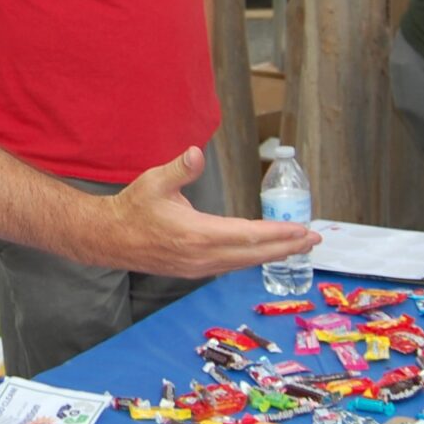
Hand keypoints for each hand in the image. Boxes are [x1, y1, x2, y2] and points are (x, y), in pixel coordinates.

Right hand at [96, 147, 320, 276]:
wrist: (109, 238)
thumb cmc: (132, 208)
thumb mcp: (153, 182)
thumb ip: (179, 169)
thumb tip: (196, 153)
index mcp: (196, 234)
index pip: (248, 235)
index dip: (278, 233)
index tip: (302, 230)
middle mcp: (202, 256)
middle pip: (254, 254)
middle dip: (286, 246)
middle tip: (314, 239)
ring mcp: (198, 267)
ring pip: (244, 263)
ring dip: (273, 254)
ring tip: (297, 247)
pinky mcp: (194, 270)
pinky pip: (232, 266)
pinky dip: (253, 259)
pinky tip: (263, 252)